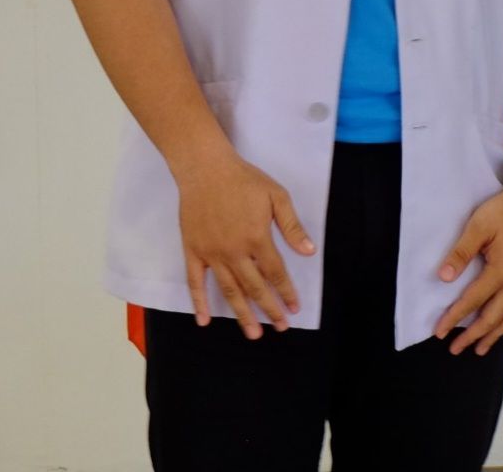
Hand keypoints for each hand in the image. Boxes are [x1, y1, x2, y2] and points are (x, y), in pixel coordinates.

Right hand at [177, 151, 313, 339]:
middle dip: (269, 309)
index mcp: (257, 238)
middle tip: (279, 328)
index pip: (275, 273)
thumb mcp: (277, 196)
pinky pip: (195, 282)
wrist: (206, 169)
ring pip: (229, 290)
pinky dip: (199, 302)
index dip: (286, 292)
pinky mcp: (193, 251)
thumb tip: (309, 252)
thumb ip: (292, 226)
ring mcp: (212, 253)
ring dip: (242, 313)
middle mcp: (235, 251)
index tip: (294, 309)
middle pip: (255, 287)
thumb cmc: (244, 180)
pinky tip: (204, 320)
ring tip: (253, 333)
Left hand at [433, 178, 502, 355]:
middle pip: (492, 318)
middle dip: (472, 336)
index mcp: (500, 272)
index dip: (453, 318)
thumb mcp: (479, 226)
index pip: (472, 302)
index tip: (438, 332)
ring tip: (480, 348)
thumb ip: (461, 253)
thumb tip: (443, 277)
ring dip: (493, 335)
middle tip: (455, 349)